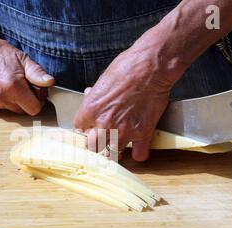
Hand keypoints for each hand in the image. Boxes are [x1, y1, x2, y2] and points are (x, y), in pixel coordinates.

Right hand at [0, 36, 54, 114]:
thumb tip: (50, 82)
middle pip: (24, 111)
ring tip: (10, 84)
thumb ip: (37, 73)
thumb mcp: (21, 58)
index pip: (34, 108)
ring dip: (15, 100)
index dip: (38, 99)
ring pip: (12, 110)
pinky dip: (3, 100)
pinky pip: (1, 108)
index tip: (35, 89)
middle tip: (23, 84)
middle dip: (27, 100)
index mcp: (13, 87)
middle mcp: (1, 98)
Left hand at [74, 44, 174, 161]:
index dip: (87, 128)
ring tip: (118, 144)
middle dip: (96, 143)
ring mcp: (123, 131)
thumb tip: (91, 97)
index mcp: (90, 110)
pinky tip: (138, 147)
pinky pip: (138, 155)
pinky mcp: (142, 134)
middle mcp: (104, 124)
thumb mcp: (102, 80)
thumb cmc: (127, 68)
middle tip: (103, 139)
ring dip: (114, 150)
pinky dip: (138, 153)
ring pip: (112, 155)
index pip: (79, 129)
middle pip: (92, 147)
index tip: (92, 127)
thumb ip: (95, 96)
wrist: (151, 67)